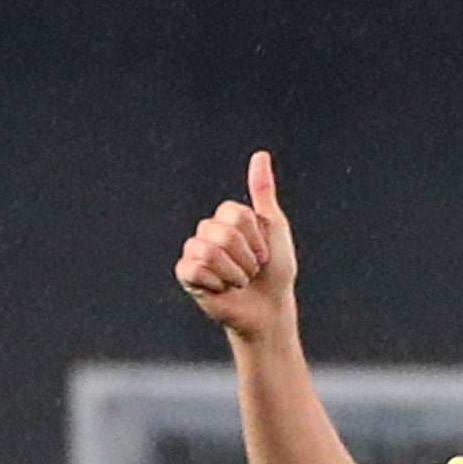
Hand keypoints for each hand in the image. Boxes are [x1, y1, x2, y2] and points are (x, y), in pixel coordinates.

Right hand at [174, 150, 298, 340]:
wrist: (271, 308)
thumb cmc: (275, 270)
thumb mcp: (275, 226)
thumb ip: (263, 192)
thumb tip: (261, 154)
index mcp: (227, 218)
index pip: (233, 214)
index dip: (254, 237)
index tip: (263, 252)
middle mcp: (208, 232)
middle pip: (221, 232)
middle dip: (246, 257)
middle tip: (252, 270)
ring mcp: (196, 253)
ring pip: (208, 251)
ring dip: (234, 272)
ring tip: (239, 281)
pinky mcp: (187, 276)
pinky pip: (193, 269)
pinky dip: (216, 283)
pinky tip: (222, 290)